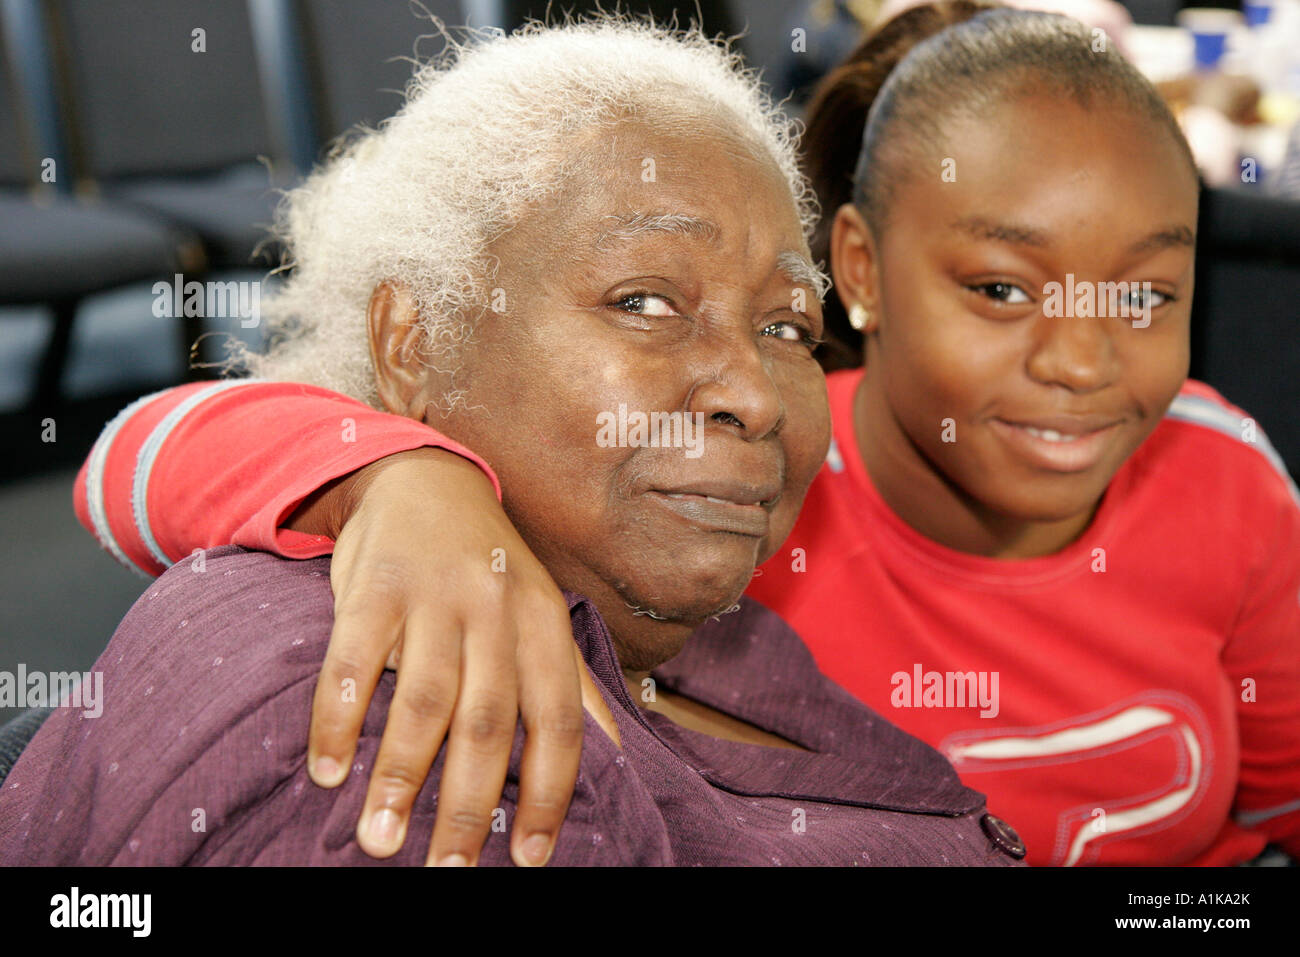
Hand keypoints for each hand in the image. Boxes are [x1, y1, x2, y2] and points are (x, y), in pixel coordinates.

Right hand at [292, 447, 613, 865]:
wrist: (426, 480)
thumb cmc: (491, 569)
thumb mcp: (543, 614)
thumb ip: (572, 684)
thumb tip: (619, 756)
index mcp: (544, 623)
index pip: (557, 721)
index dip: (547, 792)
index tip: (529, 857)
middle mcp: (497, 609)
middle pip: (487, 722)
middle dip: (466, 804)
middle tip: (446, 870)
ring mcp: (435, 595)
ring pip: (421, 699)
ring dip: (398, 777)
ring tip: (379, 840)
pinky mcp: (375, 585)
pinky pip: (353, 660)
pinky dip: (339, 719)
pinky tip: (329, 770)